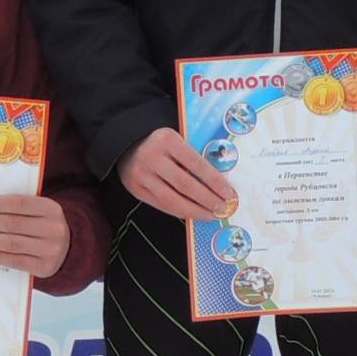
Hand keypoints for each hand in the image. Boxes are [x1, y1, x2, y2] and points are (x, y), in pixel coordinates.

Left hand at [0, 191, 69, 276]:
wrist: (68, 249)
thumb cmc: (43, 226)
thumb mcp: (38, 212)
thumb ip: (17, 209)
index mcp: (51, 209)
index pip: (19, 203)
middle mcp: (53, 229)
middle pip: (12, 224)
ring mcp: (50, 250)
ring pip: (11, 243)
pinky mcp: (44, 267)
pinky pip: (15, 261)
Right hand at [120, 128, 235, 221]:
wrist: (127, 144)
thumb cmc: (161, 143)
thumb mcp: (177, 140)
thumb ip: (192, 156)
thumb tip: (219, 184)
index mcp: (167, 140)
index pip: (196, 164)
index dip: (215, 181)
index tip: (229, 193)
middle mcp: (152, 157)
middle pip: (185, 185)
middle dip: (207, 200)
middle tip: (222, 208)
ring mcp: (141, 175)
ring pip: (172, 200)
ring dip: (195, 211)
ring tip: (211, 215)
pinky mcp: (135, 189)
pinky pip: (162, 205)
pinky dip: (180, 212)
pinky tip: (193, 214)